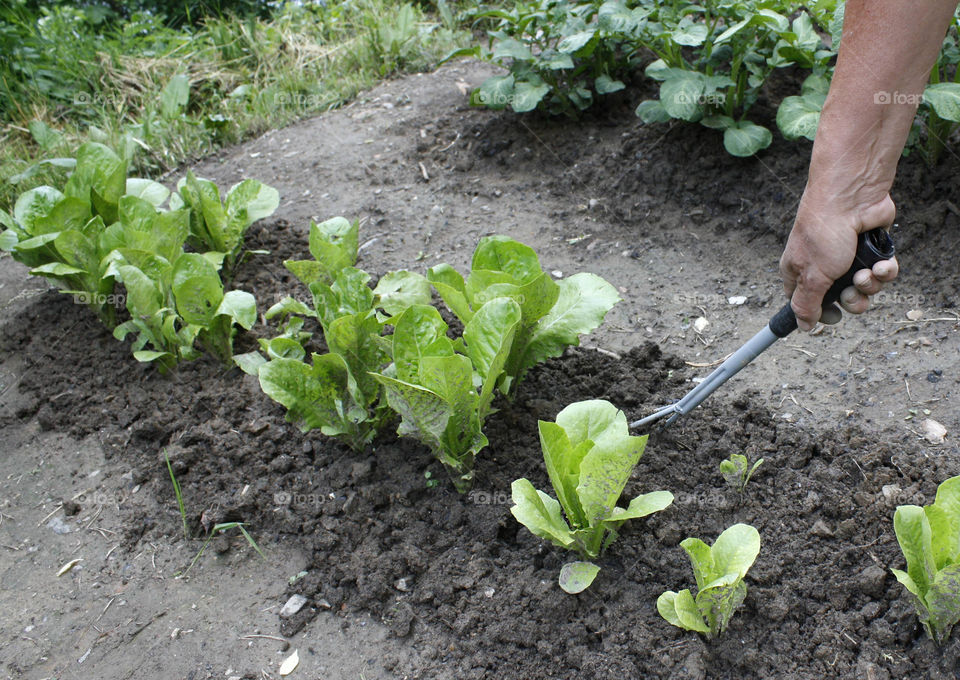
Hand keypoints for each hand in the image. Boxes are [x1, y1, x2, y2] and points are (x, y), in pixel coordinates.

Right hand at [780, 184, 898, 330]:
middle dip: (852, 300)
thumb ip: (806, 305)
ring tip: (868, 271)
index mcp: (800, 272)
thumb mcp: (811, 276)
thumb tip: (803, 327)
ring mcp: (850, 258)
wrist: (853, 197)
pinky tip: (882, 262)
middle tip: (852, 291)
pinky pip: (883, 273)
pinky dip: (885, 271)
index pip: (804, 303)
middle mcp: (824, 266)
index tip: (832, 316)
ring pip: (865, 289)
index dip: (818, 313)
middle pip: (840, 300)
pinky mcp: (872, 250)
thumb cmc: (824, 232)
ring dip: (870, 284)